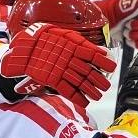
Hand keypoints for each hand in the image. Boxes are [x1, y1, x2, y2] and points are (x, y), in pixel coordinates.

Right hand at [0, 23, 116, 103]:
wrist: (24, 47)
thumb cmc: (46, 39)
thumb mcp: (65, 35)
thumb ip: (83, 43)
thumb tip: (101, 51)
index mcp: (73, 46)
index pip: (93, 55)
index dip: (104, 62)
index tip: (112, 68)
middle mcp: (69, 58)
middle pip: (88, 71)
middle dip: (99, 80)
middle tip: (106, 87)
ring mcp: (60, 70)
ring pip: (80, 82)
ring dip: (91, 91)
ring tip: (98, 96)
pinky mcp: (52, 79)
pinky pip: (67, 90)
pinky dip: (77, 98)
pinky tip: (85, 102)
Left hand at [94, 0, 137, 48]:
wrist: (92, 28)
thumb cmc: (101, 14)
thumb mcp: (111, 8)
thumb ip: (126, 5)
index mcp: (136, 4)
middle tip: (127, 25)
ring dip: (135, 34)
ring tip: (125, 32)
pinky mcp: (135, 39)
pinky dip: (135, 42)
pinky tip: (127, 39)